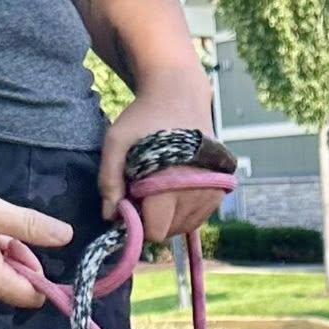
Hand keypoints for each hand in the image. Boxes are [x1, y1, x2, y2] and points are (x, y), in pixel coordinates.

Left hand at [100, 66, 217, 243]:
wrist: (180, 95)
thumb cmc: (145, 117)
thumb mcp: (117, 141)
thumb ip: (109, 179)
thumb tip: (109, 216)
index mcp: (170, 187)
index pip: (154, 231)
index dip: (138, 222)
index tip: (130, 201)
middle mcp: (196, 196)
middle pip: (168, 232)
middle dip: (152, 218)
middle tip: (143, 190)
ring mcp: (211, 195)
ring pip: (183, 227)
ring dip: (168, 216)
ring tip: (159, 187)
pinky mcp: (220, 192)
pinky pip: (197, 218)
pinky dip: (183, 211)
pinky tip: (174, 189)